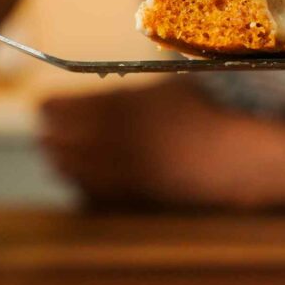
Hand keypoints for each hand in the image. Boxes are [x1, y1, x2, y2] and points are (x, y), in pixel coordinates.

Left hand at [38, 78, 284, 209]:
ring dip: (63, 158)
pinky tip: (93, 173)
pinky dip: (82, 183)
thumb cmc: (206, 112)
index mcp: (116, 108)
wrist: (234, 157)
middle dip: (52, 133)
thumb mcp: (164, 86)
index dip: (51, 107)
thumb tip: (93, 99)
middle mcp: (108, 142)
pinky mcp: (127, 198)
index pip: (54, 110)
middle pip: (52, 141)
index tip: (52, 105)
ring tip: (71, 149)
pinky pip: (87, 192)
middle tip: (56, 127)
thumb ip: (123, 94)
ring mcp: (117, 174)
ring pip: (65, 169)